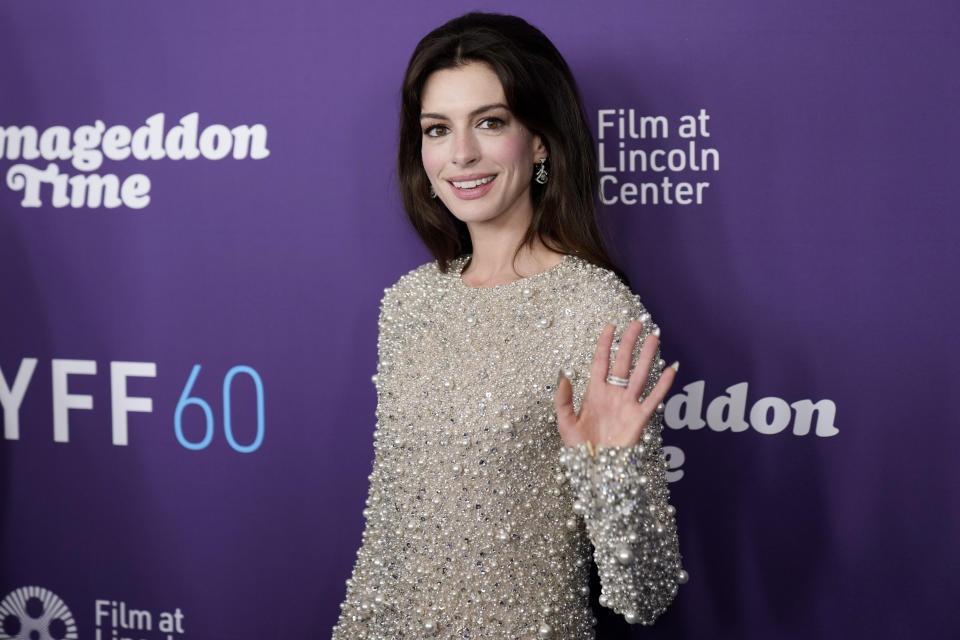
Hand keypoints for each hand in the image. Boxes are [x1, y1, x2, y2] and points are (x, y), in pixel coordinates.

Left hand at [554, 321, 676, 447]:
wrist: (595, 469)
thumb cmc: (579, 448)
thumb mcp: (565, 423)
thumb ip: (563, 399)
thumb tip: (564, 375)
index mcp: (594, 393)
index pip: (601, 362)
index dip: (605, 344)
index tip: (610, 326)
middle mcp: (613, 394)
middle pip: (622, 363)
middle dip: (629, 343)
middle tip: (636, 324)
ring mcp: (627, 405)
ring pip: (639, 375)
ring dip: (646, 357)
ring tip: (654, 338)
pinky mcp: (639, 418)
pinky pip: (653, 398)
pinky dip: (662, 385)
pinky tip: (669, 369)